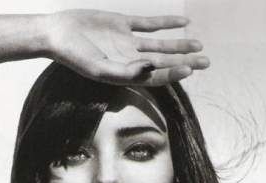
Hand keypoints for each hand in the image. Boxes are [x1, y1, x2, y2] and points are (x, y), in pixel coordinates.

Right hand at [43, 10, 208, 85]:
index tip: (191, 68)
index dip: (174, 73)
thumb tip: (151, 68)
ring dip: (179, 44)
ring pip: (160, 44)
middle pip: (164, 62)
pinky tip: (182, 23)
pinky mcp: (123, 24)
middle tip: (207, 62)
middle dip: (185, 62)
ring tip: (199, 45)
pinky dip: (165, 23)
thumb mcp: (100, 69)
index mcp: (127, 75)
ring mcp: (127, 42)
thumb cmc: (75, 57)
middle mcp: (130, 60)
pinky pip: (148, 24)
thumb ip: (126, 71)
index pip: (157, 76)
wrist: (58, 34)